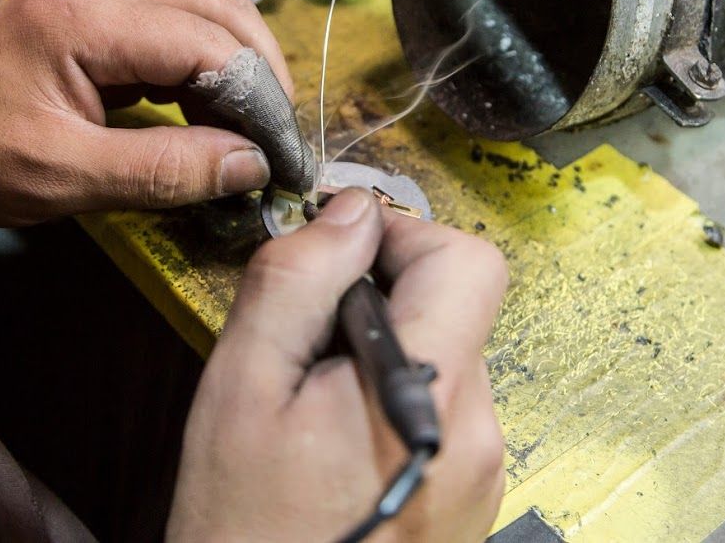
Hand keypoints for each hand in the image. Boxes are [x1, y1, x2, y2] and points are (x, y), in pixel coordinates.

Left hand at [0, 0, 296, 225]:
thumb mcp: (60, 176)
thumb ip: (163, 170)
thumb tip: (250, 165)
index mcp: (87, 18)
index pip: (210, 42)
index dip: (260, 100)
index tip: (282, 158)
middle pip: (220, 7)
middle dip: (263, 73)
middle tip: (277, 142)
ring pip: (203, 8)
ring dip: (238, 64)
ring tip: (250, 131)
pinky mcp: (90, 12)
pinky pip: (171, 23)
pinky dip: (204, 64)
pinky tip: (208, 113)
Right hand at [167, 189, 508, 542]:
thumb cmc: (243, 533)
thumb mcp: (244, 390)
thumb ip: (298, 282)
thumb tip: (350, 213)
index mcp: (432, 393)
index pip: (469, 260)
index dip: (404, 235)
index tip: (341, 252)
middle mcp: (479, 432)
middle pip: (456, 308)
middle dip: (382, 298)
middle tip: (305, 339)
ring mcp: (481, 473)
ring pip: (445, 358)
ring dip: (383, 352)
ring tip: (312, 406)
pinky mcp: (469, 501)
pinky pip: (443, 412)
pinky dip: (393, 400)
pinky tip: (335, 445)